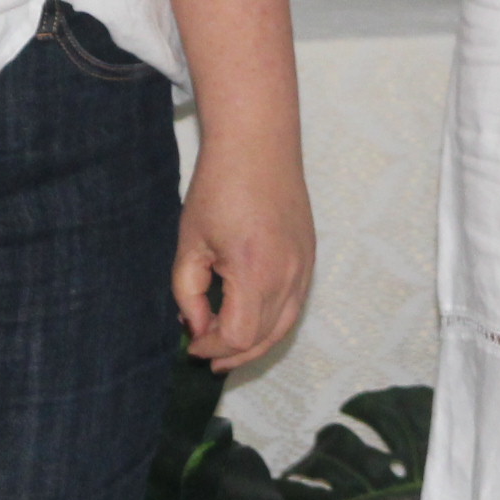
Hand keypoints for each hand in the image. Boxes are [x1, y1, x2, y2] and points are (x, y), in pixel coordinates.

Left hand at [173, 132, 314, 367]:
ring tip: (224, 348)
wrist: (258, 146)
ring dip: (254, 343)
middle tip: (204, 354)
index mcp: (256, 272)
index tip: (190, 343)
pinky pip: (293, 307)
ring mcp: (305, 270)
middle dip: (231, 353)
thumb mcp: (191, 242)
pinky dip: (270, 323)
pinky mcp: (310, 260)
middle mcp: (289, 277)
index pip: (238, 335)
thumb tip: (197, 327)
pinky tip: (247, 320)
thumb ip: (189, 292)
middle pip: (264, 338)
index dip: (212, 346)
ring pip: (283, 328)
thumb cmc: (218, 188)